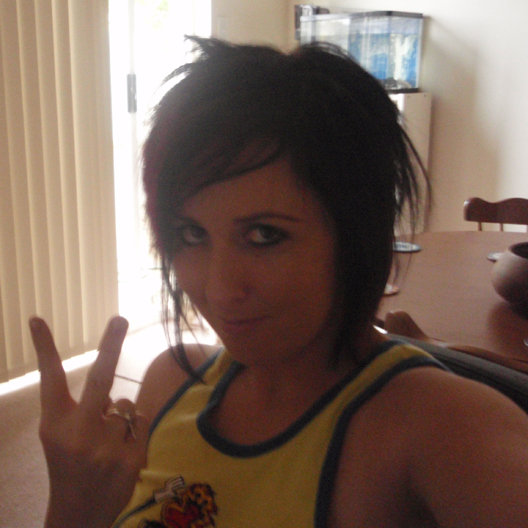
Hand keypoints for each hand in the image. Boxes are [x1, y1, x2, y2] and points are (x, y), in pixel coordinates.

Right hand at [29, 316, 148, 527]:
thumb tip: (109, 374)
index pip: (50, 379)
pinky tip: (121, 450)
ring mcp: (106, 446)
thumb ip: (77, 406)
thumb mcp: (59, 435)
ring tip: (107, 442)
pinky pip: (141, 419)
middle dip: (111, 344)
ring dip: (120, 416)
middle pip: (99, 378)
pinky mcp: (131, 457)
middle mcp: (78, 433)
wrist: (79, 513)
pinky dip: (135, 428)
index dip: (44, 348)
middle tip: (120, 318)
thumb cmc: (70, 464)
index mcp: (55, 424)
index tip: (37, 319)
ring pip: (126, 404)